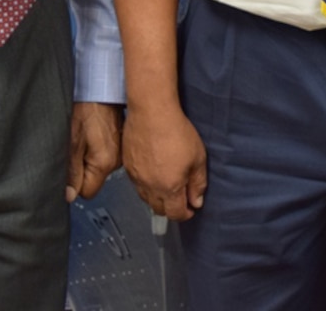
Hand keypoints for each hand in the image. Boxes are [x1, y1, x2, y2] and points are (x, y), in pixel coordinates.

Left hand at [65, 102, 123, 201]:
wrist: (102, 89)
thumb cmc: (87, 109)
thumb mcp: (72, 142)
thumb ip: (71, 171)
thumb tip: (69, 195)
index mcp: (104, 163)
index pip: (87, 192)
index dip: (75, 183)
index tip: (71, 167)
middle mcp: (117, 161)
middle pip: (94, 180)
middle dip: (84, 169)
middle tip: (79, 147)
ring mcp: (121, 153)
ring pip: (100, 168)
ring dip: (92, 158)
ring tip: (88, 137)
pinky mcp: (122, 145)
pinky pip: (107, 157)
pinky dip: (100, 149)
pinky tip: (96, 134)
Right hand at [123, 103, 207, 221]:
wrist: (151, 112)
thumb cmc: (175, 131)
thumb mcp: (198, 157)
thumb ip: (198, 183)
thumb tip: (196, 200)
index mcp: (169, 187)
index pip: (176, 213)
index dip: (186, 214)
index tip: (191, 208)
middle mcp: (150, 187)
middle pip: (159, 209)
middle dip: (171, 208)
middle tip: (180, 198)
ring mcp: (136, 177)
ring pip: (146, 198)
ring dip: (158, 198)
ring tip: (167, 185)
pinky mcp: (128, 166)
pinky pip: (137, 184)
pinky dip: (146, 185)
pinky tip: (154, 173)